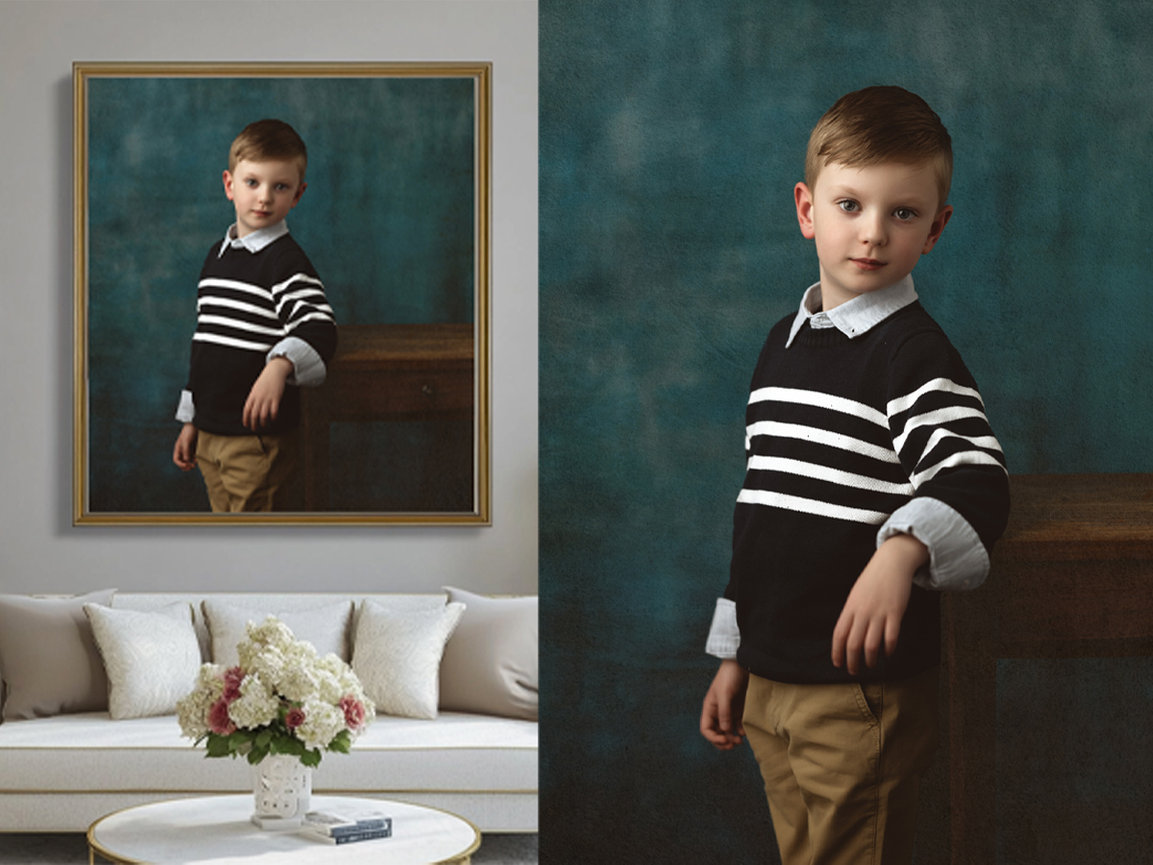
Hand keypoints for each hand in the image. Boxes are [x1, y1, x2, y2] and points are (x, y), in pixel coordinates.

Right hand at [173, 423, 197, 470]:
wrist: (196, 424)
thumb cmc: (189, 431)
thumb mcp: (186, 441)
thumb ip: (186, 451)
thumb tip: (186, 460)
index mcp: (178, 448)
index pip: (176, 460)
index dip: (180, 464)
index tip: (187, 465)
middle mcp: (182, 450)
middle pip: (181, 462)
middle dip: (185, 466)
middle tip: (192, 467)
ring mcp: (188, 450)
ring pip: (187, 460)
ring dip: (190, 464)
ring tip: (195, 464)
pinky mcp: (194, 448)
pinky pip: (193, 457)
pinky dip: (195, 460)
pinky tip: (198, 460)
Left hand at [242, 357, 292, 429]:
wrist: (274, 372)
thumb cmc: (265, 380)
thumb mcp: (256, 389)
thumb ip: (253, 398)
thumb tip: (251, 408)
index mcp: (252, 396)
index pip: (246, 410)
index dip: (245, 419)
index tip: (246, 424)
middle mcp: (259, 398)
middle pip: (254, 414)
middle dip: (253, 423)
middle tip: (255, 428)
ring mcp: (267, 399)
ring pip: (263, 415)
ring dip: (263, 422)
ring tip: (264, 425)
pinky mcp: (276, 398)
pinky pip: (274, 411)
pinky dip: (273, 417)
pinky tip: (273, 419)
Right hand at [700, 659, 749, 750]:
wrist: (742, 664)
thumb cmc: (729, 676)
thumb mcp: (725, 694)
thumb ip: (724, 713)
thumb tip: (725, 730)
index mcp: (710, 708)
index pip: (706, 729)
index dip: (713, 738)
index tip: (725, 739)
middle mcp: (717, 711)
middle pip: (716, 733)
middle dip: (723, 741)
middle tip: (734, 744)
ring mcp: (728, 711)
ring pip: (726, 731)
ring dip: (731, 738)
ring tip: (740, 740)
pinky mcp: (738, 709)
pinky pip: (737, 725)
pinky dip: (740, 731)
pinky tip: (745, 732)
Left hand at [831, 533, 927, 675]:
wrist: (891, 563)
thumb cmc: (873, 579)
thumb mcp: (856, 595)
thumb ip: (852, 613)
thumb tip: (847, 633)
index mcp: (850, 607)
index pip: (839, 634)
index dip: (837, 652)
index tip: (838, 663)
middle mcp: (862, 612)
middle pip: (853, 643)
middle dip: (852, 661)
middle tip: (854, 671)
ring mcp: (879, 613)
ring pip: (871, 644)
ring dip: (870, 659)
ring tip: (871, 665)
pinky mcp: (895, 612)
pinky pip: (891, 636)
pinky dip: (889, 649)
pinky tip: (888, 653)